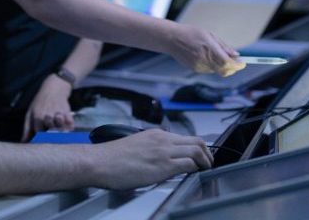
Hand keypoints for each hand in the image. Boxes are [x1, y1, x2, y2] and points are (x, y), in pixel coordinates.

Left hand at [22, 74, 73, 140]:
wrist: (53, 88)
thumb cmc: (40, 103)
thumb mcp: (30, 113)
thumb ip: (27, 128)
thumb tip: (23, 142)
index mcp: (37, 116)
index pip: (38, 132)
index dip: (40, 140)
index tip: (41, 146)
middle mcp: (47, 115)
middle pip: (49, 130)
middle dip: (50, 137)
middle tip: (51, 141)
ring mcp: (57, 113)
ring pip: (60, 125)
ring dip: (60, 132)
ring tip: (59, 136)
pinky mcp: (67, 111)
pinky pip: (70, 122)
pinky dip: (69, 127)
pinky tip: (67, 129)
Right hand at [90, 129, 211, 188]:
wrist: (99, 162)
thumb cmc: (111, 158)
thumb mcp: (135, 145)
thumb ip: (149, 148)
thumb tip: (156, 157)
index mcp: (155, 134)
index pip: (184, 137)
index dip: (196, 146)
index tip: (199, 155)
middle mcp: (162, 140)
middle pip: (196, 141)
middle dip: (207, 152)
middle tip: (209, 162)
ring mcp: (163, 152)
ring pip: (196, 150)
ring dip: (205, 161)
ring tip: (206, 169)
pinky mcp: (162, 166)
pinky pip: (188, 164)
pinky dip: (196, 169)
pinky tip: (195, 174)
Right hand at [168, 24, 240, 75]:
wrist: (172, 39)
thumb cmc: (191, 33)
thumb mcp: (209, 35)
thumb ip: (223, 46)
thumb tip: (236, 54)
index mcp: (209, 48)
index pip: (227, 63)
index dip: (237, 65)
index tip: (242, 63)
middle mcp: (205, 60)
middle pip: (225, 71)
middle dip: (233, 68)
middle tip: (236, 62)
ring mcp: (199, 66)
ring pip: (217, 70)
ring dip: (222, 66)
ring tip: (216, 53)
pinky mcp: (195, 69)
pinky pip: (209, 70)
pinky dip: (213, 65)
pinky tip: (206, 55)